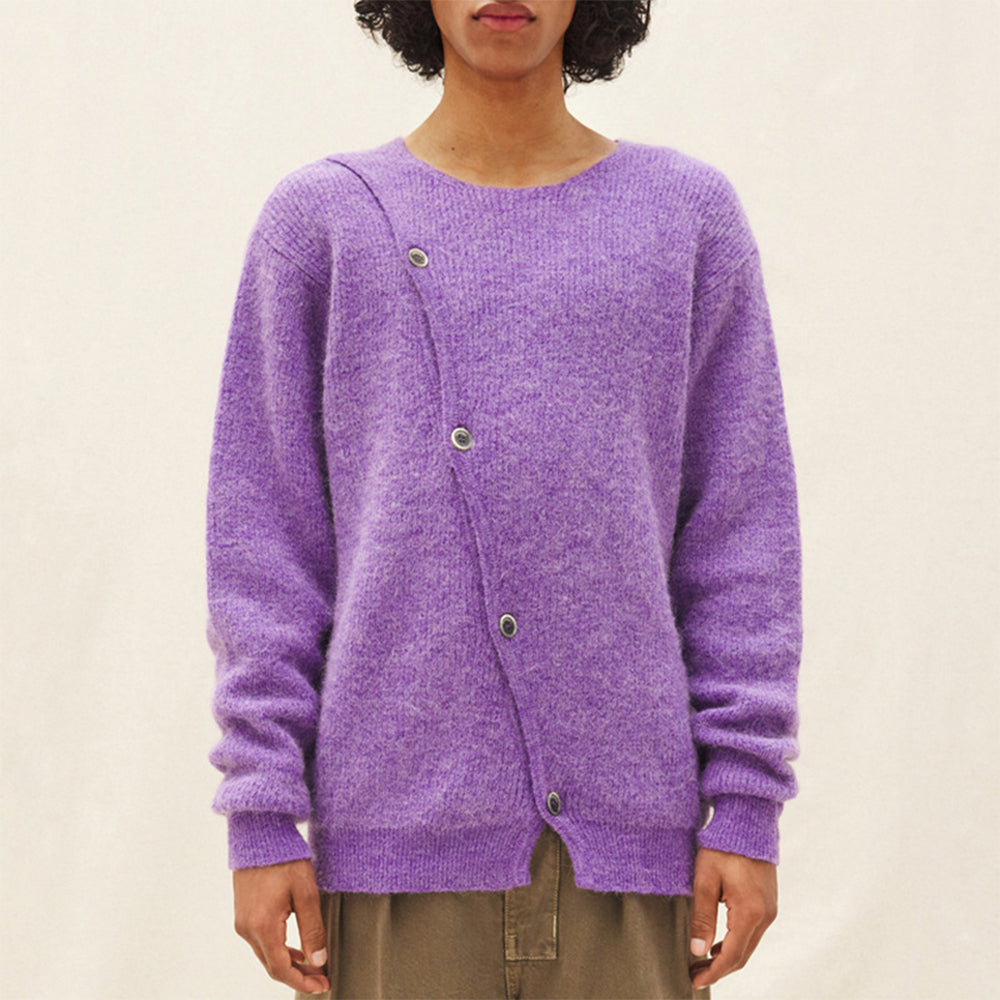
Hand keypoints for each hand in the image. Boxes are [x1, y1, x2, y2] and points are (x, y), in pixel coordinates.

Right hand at [232, 858, 329, 994]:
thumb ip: (312, 929)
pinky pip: (260, 941)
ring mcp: (242, 921)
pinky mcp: (243, 913)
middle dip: (298, 975)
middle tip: (323, 978)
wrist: (259, 833)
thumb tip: (318, 961)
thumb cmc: (284, 858)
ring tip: (313, 965)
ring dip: (289, 963)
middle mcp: (247, 929)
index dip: (303, 981)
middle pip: (272, 965)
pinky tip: (295, 948)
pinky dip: (278, 949)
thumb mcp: (306, 892)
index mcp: (262, 926)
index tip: (323, 985)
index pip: (281, 969)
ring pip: (266, 954)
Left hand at [687, 847, 777, 989]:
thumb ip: (702, 917)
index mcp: (750, 911)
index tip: (694, 981)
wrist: (747, 823)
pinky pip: (753, 931)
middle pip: (743, 955)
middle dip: (719, 968)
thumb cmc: (722, 847)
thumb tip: (697, 951)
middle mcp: (765, 915)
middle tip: (694, 974)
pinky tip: (718, 943)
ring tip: (702, 961)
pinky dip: (736, 942)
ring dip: (727, 956)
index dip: (713, 972)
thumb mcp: (705, 879)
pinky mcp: (768, 902)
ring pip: (749, 944)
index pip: (732, 955)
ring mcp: (770, 909)